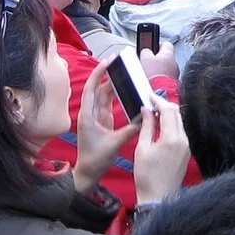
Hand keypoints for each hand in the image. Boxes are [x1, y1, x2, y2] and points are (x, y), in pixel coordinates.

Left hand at [72, 60, 140, 195]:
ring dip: (114, 85)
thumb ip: (132, 128)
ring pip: (104, 95)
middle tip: (120, 63)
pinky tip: (126, 90)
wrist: (88, 173)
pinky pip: (110, 104)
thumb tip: (146, 116)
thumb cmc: (96, 159)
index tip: (108, 61)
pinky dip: (117, 96)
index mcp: (88, 115)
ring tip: (125, 74)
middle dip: (108, 75)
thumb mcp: (115, 143)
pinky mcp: (103, 121)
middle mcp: (91, 113)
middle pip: (99, 89)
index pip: (91, 89)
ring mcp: (97, 117)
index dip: (98, 74)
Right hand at [133, 93, 189, 204]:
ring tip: (154, 113)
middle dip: (165, 105)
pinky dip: (172, 126)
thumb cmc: (146, 175)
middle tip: (151, 102)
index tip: (149, 96)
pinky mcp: (186, 152)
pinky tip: (161, 127)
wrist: (159, 196)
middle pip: (177, 114)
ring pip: (180, 123)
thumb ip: (147, 127)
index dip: (159, 101)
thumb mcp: (142, 149)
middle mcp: (184, 140)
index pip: (169, 111)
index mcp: (172, 138)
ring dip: (169, 115)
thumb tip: (147, 110)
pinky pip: (181, 132)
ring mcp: (187, 146)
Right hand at [140, 41, 178, 79]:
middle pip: (165, 57)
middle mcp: (174, 63)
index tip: (152, 48)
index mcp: (169, 54)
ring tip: (149, 73)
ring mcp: (175, 73)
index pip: (166, 44)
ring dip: (157, 70)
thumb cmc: (153, 75)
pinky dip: (159, 77)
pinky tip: (153, 80)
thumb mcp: (144, 58)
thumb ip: (146, 51)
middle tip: (147, 63)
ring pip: (165, 68)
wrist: (158, 92)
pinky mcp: (172, 82)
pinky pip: (165, 77)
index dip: (158, 46)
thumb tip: (146, 51)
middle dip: (156, 60)